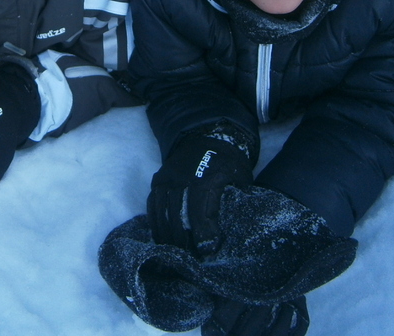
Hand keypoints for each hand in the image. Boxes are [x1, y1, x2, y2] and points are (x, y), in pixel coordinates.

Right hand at [148, 129, 253, 254]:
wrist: (207, 133)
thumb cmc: (228, 160)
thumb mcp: (240, 177)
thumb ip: (237, 200)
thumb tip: (240, 229)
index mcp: (206, 177)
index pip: (201, 212)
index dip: (204, 234)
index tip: (207, 251)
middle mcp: (183, 177)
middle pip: (179, 215)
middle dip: (184, 241)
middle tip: (191, 260)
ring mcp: (167, 178)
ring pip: (163, 212)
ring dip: (168, 235)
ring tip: (176, 254)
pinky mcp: (158, 179)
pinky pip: (153, 205)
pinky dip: (156, 223)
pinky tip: (162, 238)